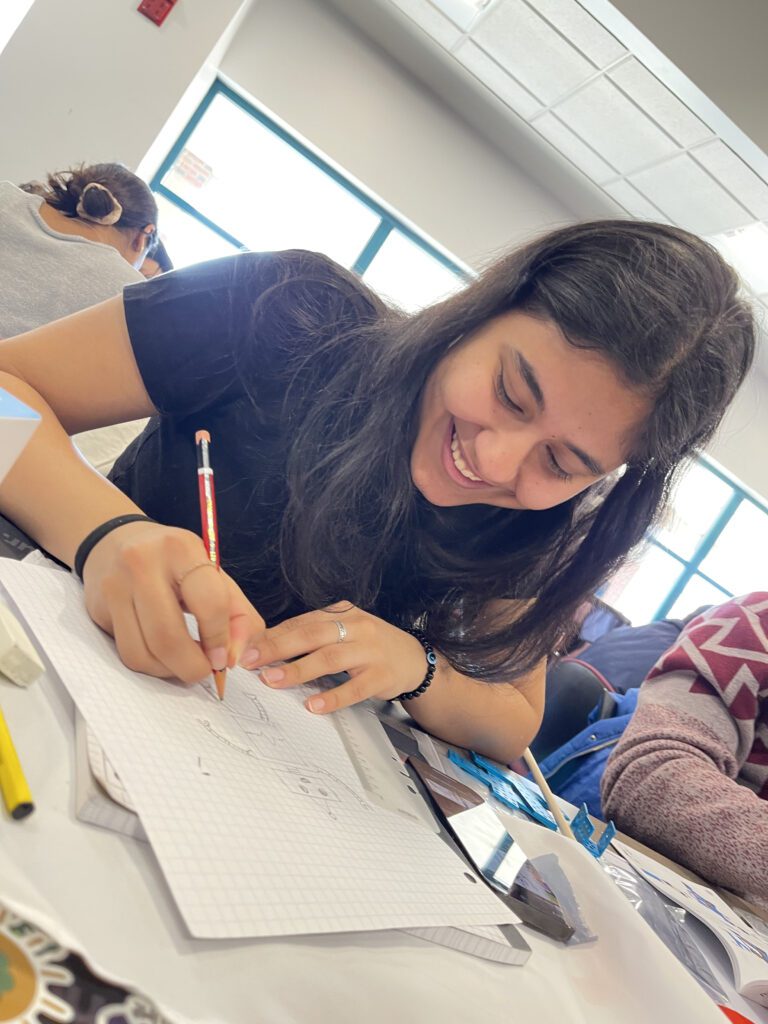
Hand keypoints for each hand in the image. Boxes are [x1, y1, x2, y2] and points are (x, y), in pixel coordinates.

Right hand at [82, 520, 264, 682]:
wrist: (115, 541)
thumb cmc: (173, 561)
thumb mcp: (211, 572)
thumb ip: (236, 612)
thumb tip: (234, 657)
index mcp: (181, 549)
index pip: (210, 603)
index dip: (221, 639)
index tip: (224, 657)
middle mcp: (143, 564)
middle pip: (168, 637)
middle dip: (192, 666)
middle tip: (205, 671)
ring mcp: (115, 587)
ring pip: (143, 653)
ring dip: (170, 671)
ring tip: (184, 662)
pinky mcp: (98, 608)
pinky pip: (127, 654)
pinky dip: (151, 665)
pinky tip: (163, 655)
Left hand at [239, 603, 429, 713]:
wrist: (415, 659)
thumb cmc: (371, 646)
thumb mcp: (345, 631)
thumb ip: (313, 636)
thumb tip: (268, 648)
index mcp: (342, 613)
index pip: (301, 622)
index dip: (272, 635)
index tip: (246, 648)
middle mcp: (356, 627)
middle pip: (311, 635)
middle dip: (277, 648)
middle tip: (251, 662)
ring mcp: (370, 651)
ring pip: (329, 659)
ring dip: (298, 670)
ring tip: (273, 680)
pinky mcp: (382, 676)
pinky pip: (354, 688)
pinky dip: (333, 697)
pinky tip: (314, 705)